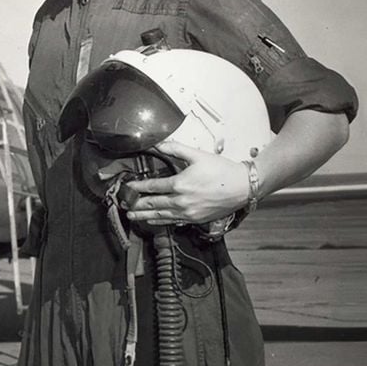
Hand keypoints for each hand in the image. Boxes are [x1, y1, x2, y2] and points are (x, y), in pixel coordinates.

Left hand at [124, 141, 248, 224]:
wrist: (243, 187)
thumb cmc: (221, 170)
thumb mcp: (197, 155)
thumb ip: (175, 149)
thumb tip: (157, 144)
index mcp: (180, 184)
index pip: (152, 187)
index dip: (137, 187)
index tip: (127, 188)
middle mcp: (182, 202)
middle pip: (154, 204)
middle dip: (137, 204)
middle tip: (123, 205)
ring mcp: (189, 213)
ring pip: (161, 215)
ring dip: (145, 216)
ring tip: (132, 216)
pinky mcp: (196, 220)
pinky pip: (174, 222)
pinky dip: (161, 221)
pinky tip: (153, 220)